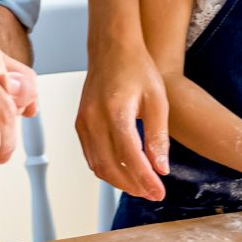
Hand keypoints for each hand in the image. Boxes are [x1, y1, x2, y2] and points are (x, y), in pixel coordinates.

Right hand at [76, 36, 170, 200]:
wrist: (112, 48)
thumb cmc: (137, 69)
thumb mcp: (158, 100)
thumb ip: (158, 136)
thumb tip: (161, 169)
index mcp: (115, 111)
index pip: (130, 157)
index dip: (146, 180)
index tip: (161, 193)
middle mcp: (94, 119)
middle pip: (110, 167)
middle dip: (133, 186)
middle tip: (153, 193)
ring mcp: (83, 122)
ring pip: (97, 166)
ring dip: (119, 182)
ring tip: (142, 186)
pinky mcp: (80, 124)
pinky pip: (91, 156)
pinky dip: (107, 170)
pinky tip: (126, 172)